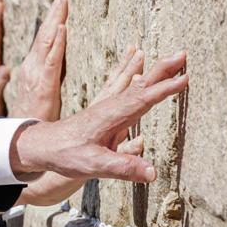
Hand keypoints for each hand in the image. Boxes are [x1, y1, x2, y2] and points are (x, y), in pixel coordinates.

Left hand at [9, 51, 187, 182]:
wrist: (42, 145)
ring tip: (172, 58)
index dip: (164, 89)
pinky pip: (127, 89)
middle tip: (184, 53)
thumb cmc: (65, 154)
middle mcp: (111, 107)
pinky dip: (139, 78)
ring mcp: (108, 107)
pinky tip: (142, 73)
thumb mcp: (94, 165)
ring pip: (136, 84)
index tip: (184, 78)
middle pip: (142, 84)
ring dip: (155, 71)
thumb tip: (152, 173)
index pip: (142, 99)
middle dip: (163, 69)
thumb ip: (123, 168)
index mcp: (111, 116)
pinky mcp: (106, 111)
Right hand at [11, 0, 67, 120]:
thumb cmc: (29, 119)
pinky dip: (56, 43)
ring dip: (55, 19)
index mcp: (32, 68)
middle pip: (44, 34)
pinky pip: (51, 62)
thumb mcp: (38, 95)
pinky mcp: (43, 87)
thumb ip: (46, 76)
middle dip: (53, 11)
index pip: (43, 37)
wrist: (14, 141)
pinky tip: (62, 28)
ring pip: (47, 41)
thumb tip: (52, 61)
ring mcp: (35, 75)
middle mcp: (31, 67)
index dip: (52, 17)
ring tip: (64, 0)